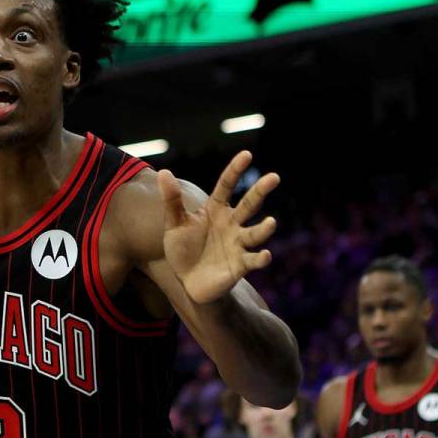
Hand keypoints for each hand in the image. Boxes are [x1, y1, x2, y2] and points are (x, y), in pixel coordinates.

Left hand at [158, 151, 278, 303]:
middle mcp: (232, 224)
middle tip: (274, 177)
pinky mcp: (240, 266)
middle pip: (249, 204)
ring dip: (264, 229)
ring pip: (255, 233)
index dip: (235, 170)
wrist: (187, 282)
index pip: (226, 186)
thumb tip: (163, 172)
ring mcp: (238, 244)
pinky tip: (265, 255)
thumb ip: (171, 200)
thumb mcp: (174, 224)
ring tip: (271, 222)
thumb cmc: (183, 250)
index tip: (247, 155)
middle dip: (261, 191)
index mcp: (216, 210)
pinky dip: (260, 259)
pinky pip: (253, 261)